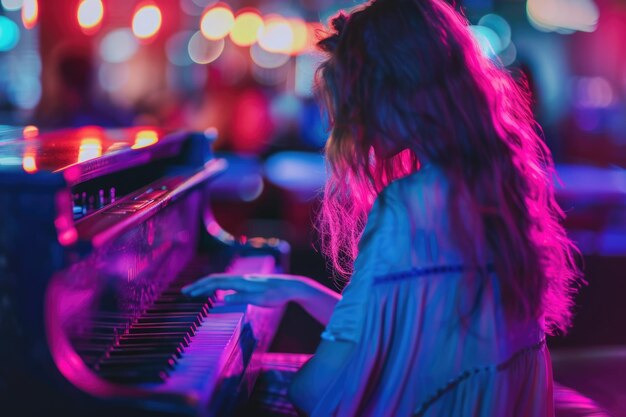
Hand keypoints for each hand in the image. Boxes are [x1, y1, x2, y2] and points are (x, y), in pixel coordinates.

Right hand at [181, 273, 305, 307]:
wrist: (291, 287)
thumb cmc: (277, 294)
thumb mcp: (259, 299)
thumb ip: (241, 298)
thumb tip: (222, 299)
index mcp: (241, 282)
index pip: (215, 283)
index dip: (200, 287)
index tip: (187, 293)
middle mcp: (241, 278)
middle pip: (215, 280)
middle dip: (199, 285)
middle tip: (184, 292)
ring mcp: (244, 280)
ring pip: (221, 280)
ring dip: (206, 285)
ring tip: (195, 292)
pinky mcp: (248, 283)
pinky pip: (227, 283)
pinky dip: (216, 286)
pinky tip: (216, 292)